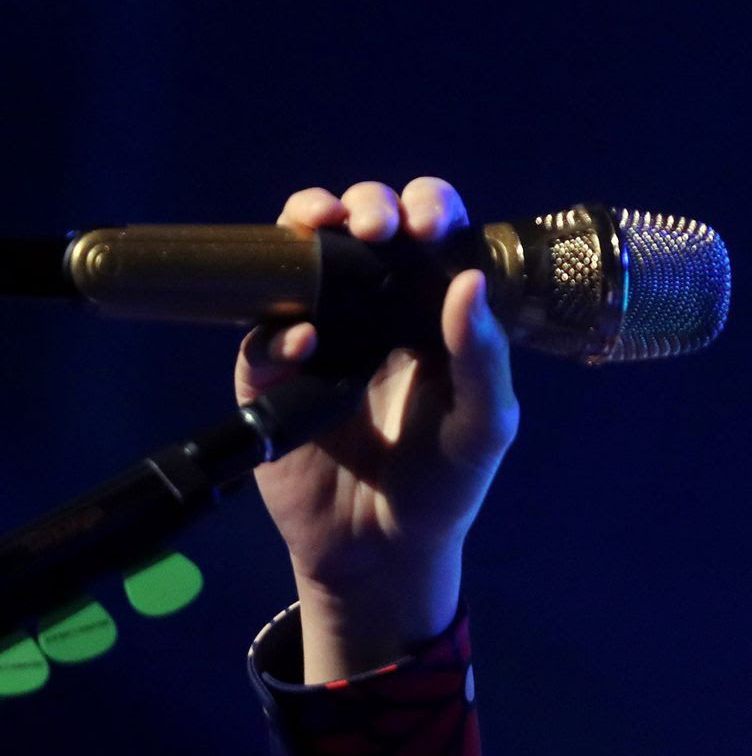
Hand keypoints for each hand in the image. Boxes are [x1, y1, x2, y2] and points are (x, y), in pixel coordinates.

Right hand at [236, 178, 518, 680]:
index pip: (431, 234)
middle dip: (365, 205)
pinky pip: (262, 337)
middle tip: (374, 227)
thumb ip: (483, 357)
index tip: (425, 223)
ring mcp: (317, 335)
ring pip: (299, 257)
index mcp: (435, 309)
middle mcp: (375, 308)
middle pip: (360, 227)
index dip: (427, 208)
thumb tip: (468, 282)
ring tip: (321, 230)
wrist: (382, 550)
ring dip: (305, 229)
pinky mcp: (269, 376)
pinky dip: (277, 331)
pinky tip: (304, 342)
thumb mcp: (486, 425)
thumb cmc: (446, 482)